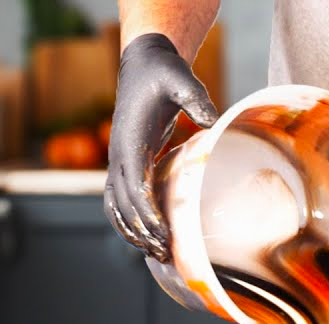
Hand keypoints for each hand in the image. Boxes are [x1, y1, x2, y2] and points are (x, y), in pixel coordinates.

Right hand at [104, 33, 218, 262]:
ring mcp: (118, 161)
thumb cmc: (163, 73)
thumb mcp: (181, 79)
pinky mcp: (124, 164)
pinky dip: (127, 221)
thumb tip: (213, 121)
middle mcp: (119, 155)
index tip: (164, 233)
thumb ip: (195, 98)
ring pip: (115, 207)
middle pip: (124, 204)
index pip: (134, 187)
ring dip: (131, 231)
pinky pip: (118, 200)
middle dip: (142, 231)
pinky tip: (145, 236)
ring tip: (155, 252)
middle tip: (165, 253)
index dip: (147, 213)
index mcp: (130, 141)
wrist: (143, 65)